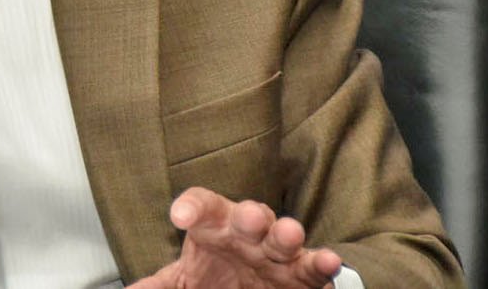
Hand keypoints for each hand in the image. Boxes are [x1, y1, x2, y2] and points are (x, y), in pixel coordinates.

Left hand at [127, 188, 342, 288]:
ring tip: (289, 233)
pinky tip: (330, 260)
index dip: (193, 206)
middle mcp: (247, 233)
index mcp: (214, 227)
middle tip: (249, 217)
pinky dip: (323, 263)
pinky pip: (313, 266)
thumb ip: (158, 286)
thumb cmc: (214, 276)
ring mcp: (277, 251)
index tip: (179, 216)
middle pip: (247, 215)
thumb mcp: (183, 281)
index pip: (203, 206)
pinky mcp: (303, 274)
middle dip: (250, 216)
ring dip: (287, 234)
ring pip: (283, 236)